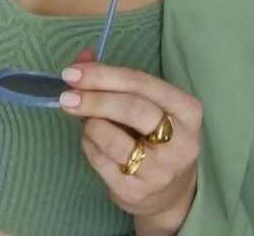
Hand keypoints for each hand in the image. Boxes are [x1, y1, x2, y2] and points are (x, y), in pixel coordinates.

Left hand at [60, 51, 200, 234]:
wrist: (170, 192)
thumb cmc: (154, 135)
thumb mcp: (146, 103)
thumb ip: (114, 79)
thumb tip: (81, 59)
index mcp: (187, 109)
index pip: (141, 83)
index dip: (103, 75)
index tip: (72, 72)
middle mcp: (181, 141)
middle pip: (131, 108)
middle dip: (94, 99)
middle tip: (66, 96)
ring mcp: (160, 171)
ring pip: (110, 136)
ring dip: (89, 124)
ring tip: (88, 123)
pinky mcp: (137, 192)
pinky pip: (99, 160)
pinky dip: (88, 145)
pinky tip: (93, 142)